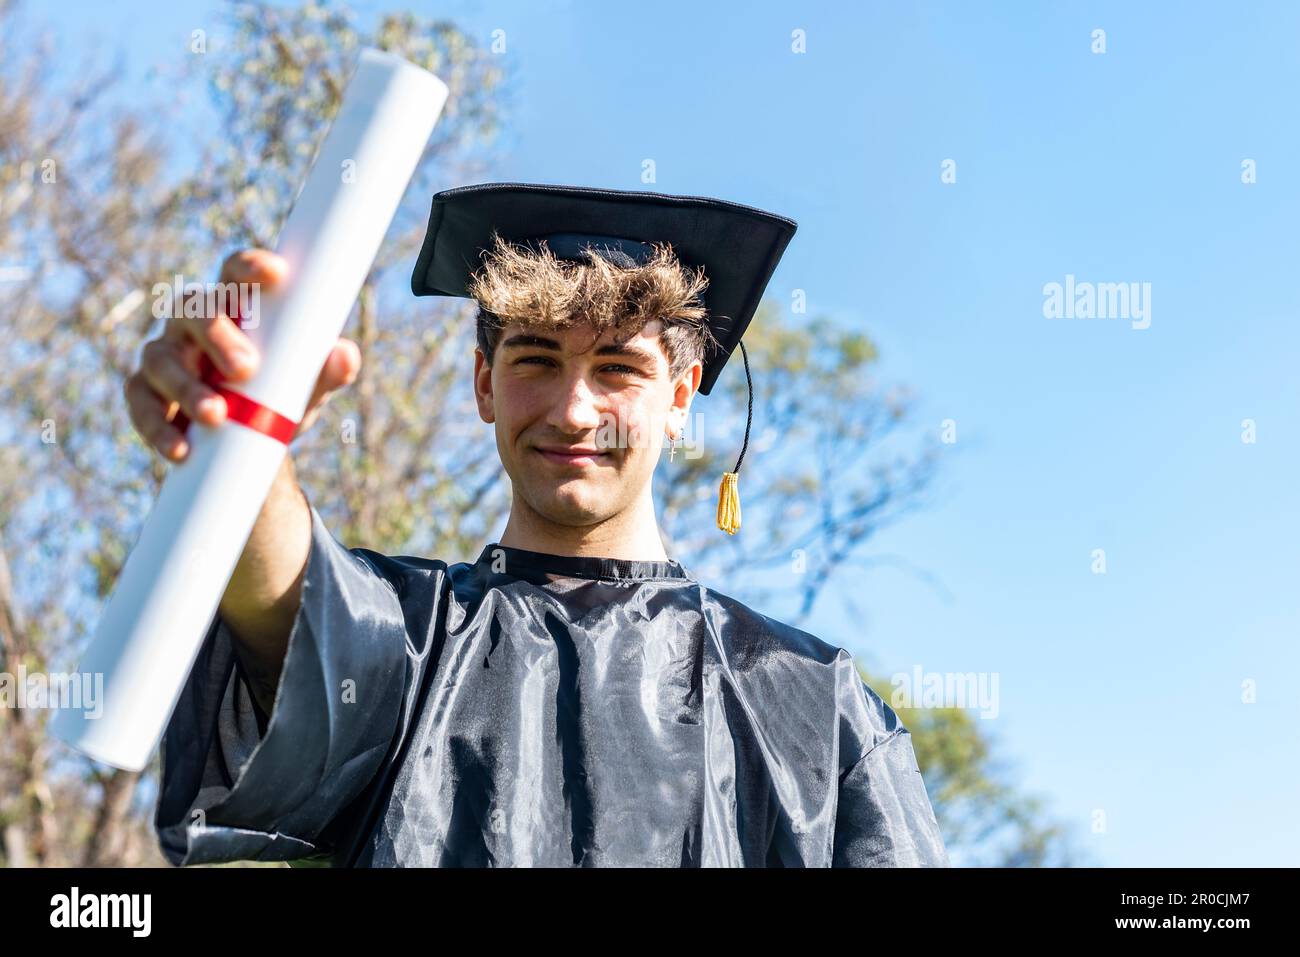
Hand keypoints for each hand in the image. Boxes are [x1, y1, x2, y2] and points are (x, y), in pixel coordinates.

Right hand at [124, 249, 360, 460]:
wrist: (244, 445)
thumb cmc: (277, 396)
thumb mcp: (306, 387)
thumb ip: (328, 372)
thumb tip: (346, 355)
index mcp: (233, 307)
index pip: (235, 274)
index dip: (250, 267)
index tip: (275, 275)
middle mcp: (191, 323)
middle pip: (193, 311)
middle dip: (217, 336)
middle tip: (246, 369)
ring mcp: (163, 356)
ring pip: (161, 359)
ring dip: (187, 387)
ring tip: (217, 416)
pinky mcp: (144, 394)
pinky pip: (141, 404)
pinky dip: (159, 428)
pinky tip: (181, 449)